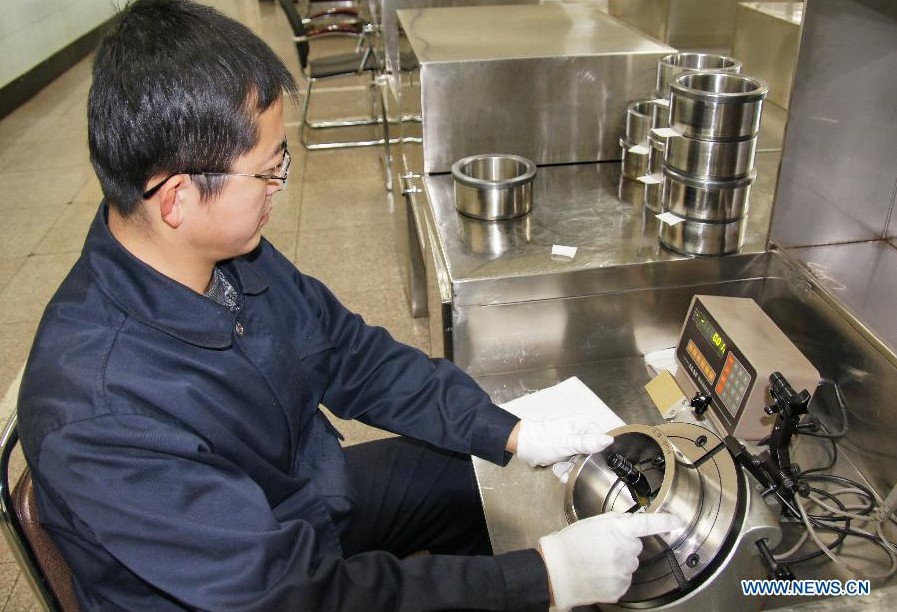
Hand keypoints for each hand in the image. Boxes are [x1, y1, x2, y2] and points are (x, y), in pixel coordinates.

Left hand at [515, 416, 613, 467]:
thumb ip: (589, 442)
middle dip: (585, 463)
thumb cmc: (544, 442)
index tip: (599, 464)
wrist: (521, 446)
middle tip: (576, 470)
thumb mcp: (568, 443)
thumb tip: (610, 439)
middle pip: (593, 451)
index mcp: (583, 425)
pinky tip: (561, 474)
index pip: (602, 439)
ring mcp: (572, 441)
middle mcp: (580, 431)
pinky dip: (567, 469)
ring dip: (574, 468)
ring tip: (565, 472)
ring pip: (582, 459)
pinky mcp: (564, 450)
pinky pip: (572, 462)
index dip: (603, 452)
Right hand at [539, 512, 683, 608]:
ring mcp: (623, 572)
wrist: (555, 572)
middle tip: (602, 547)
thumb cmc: (569, 544)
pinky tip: (598, 574)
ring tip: (596, 562)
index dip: (664, 522)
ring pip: (630, 565)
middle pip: (636, 547)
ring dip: (619, 563)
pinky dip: (614, 578)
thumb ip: (615, 522)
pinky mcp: (619, 589)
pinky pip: (624, 581)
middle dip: (624, 546)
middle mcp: (624, 551)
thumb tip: (631, 523)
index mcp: (617, 530)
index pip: (647, 525)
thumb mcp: (592, 523)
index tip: (676, 521)